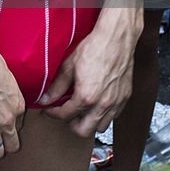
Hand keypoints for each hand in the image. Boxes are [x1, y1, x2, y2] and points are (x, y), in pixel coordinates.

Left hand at [40, 10, 140, 134]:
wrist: (116, 39)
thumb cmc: (94, 48)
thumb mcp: (69, 66)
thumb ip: (57, 86)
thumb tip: (45, 98)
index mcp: (86, 97)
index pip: (65, 116)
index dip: (53, 113)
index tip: (50, 109)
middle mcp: (102, 105)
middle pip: (83, 131)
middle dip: (71, 124)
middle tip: (66, 113)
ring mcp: (115, 103)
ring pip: (100, 127)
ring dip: (89, 122)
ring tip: (82, 110)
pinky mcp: (125, 98)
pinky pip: (113, 116)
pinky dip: (103, 115)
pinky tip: (97, 103)